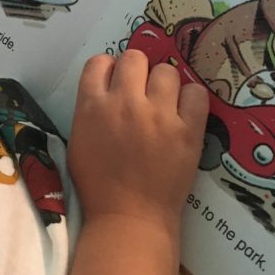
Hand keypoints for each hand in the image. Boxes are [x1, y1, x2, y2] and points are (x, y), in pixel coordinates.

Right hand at [67, 50, 208, 234]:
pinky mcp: (188, 129)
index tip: (115, 84)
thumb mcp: (78, 140)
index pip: (100, 61)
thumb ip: (90, 109)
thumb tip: (107, 90)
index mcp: (93, 106)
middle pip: (134, 57)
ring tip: (164, 104)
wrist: (129, 216)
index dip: (108, 70)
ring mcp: (159, 114)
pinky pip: (196, 93)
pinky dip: (190, 99)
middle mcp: (125, 102)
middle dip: (136, 71)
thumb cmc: (98, 184)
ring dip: (163, 84)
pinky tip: (183, 113)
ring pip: (166, 71)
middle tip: (140, 91)